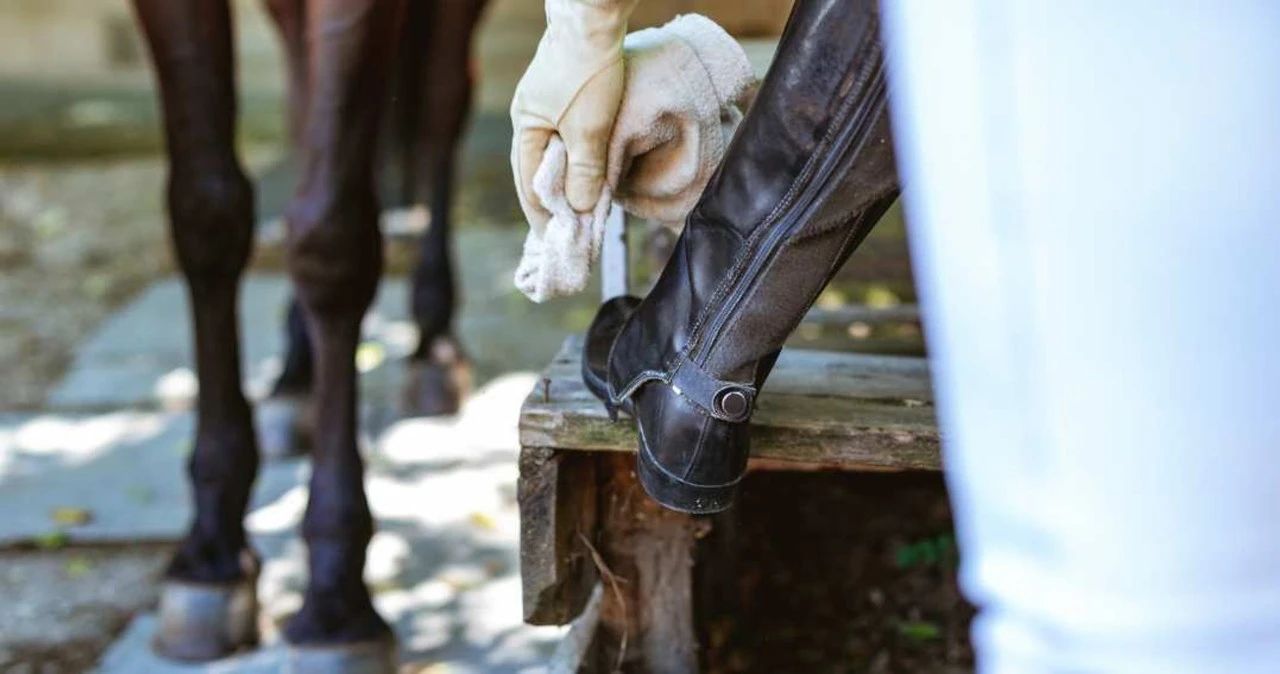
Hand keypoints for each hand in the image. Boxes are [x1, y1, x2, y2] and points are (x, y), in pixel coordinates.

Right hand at [510, 0, 635, 227]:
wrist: (592, 19)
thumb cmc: (588, 73)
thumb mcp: (589, 130)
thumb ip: (583, 172)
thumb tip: (577, 209)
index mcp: (526, 129)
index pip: (529, 186)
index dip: (544, 215)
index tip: (558, 240)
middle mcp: (527, 118)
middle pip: (535, 172)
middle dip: (550, 202)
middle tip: (567, 231)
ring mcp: (541, 104)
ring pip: (550, 154)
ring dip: (563, 181)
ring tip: (578, 206)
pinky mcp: (559, 93)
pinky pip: (561, 137)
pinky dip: (572, 158)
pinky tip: (586, 167)